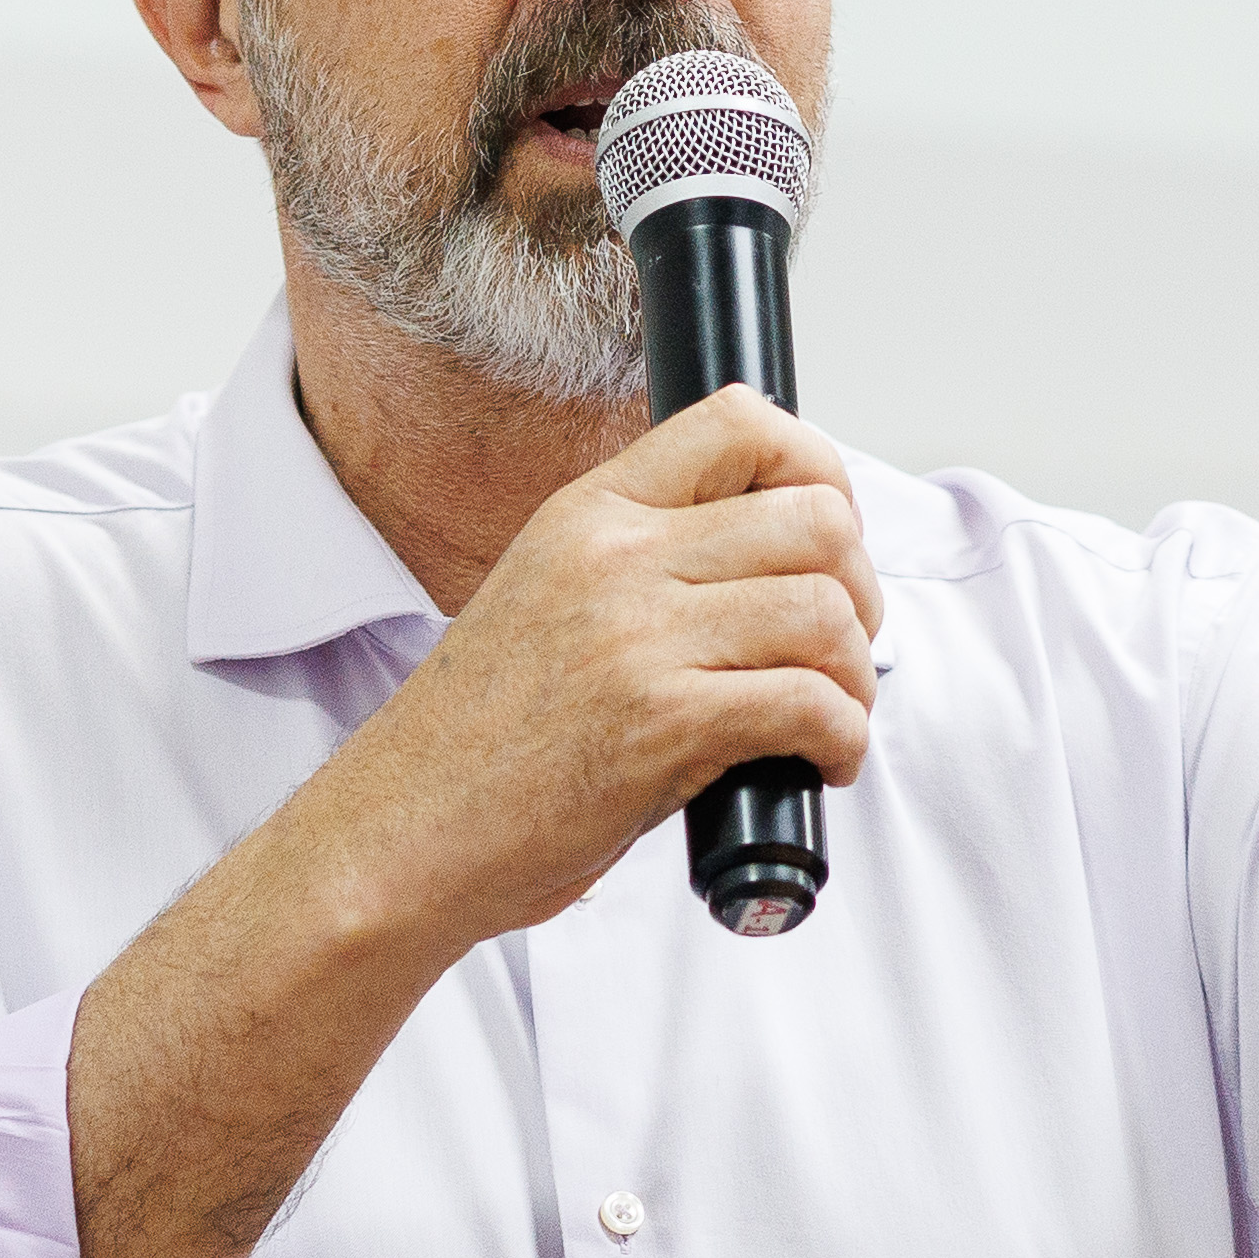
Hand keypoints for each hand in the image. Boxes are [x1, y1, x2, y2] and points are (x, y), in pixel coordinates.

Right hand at [295, 386, 883, 945]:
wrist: (400, 834)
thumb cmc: (476, 742)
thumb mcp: (546, 600)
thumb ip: (642, 567)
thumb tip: (770, 567)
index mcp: (588, 514)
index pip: (738, 423)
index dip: (818, 470)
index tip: (829, 541)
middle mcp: (616, 557)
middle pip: (813, 517)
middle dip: (858, 586)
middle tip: (841, 645)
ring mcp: (638, 637)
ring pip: (825, 609)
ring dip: (856, 675)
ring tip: (833, 717)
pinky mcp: (662, 723)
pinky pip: (811, 704)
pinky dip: (843, 740)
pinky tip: (820, 764)